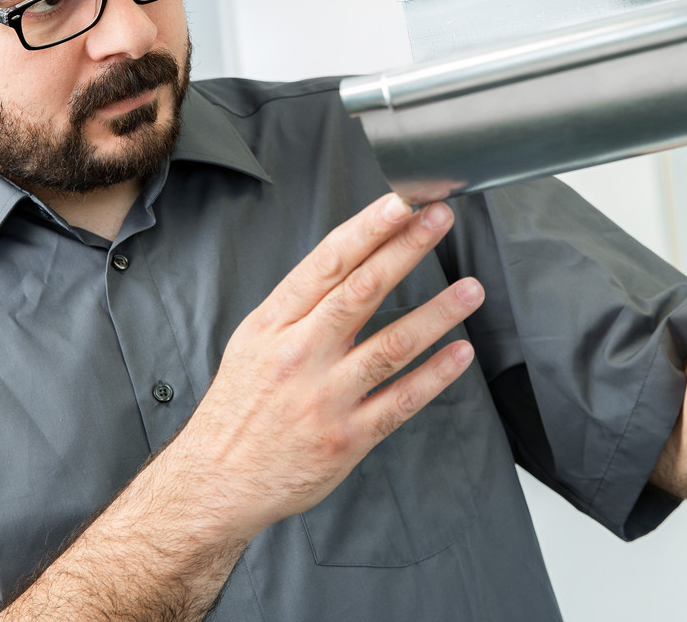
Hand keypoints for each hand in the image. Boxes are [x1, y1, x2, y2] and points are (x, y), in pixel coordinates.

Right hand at [169, 193, 482, 542]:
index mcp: (275, 323)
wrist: (215, 482)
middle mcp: (300, 353)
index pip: (328, 263)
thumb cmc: (240, 405)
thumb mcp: (254, 340)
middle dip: (406, 249)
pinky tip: (460, 353)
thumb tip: (353, 257)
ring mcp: (325, 397)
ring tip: (471, 289)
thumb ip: (301, 303)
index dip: (367, 230)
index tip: (399, 204)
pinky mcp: (347, 438)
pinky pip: (400, 401)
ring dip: (437, 312)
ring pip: (391, 345)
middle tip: (439, 220)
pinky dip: (435, 375)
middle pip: (362, 290)